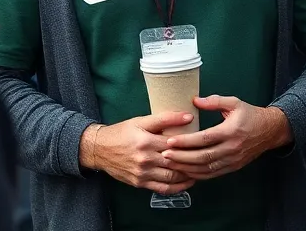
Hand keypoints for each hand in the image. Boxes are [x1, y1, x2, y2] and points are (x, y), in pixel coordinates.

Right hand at [79, 114, 197, 192]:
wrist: (100, 149)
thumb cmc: (122, 132)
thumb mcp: (142, 121)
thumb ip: (165, 118)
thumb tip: (189, 116)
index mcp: (147, 141)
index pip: (176, 144)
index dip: (192, 144)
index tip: (205, 142)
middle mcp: (146, 159)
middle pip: (175, 163)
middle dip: (192, 161)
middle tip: (206, 158)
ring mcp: (143, 173)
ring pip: (171, 178)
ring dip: (187, 176)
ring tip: (200, 170)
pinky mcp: (139, 183)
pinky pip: (162, 189)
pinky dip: (176, 188)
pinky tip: (186, 183)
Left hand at [160, 96, 290, 180]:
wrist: (270, 131)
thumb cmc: (250, 115)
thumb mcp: (235, 103)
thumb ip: (214, 101)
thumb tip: (194, 100)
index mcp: (231, 131)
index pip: (204, 139)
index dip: (186, 141)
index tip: (171, 140)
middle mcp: (231, 148)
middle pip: (202, 157)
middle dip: (181, 157)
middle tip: (164, 154)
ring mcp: (232, 160)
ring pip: (206, 169)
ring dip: (186, 168)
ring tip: (170, 163)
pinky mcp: (232, 168)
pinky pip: (212, 174)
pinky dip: (197, 175)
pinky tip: (185, 171)